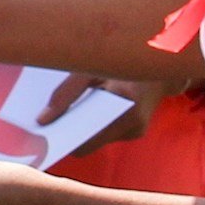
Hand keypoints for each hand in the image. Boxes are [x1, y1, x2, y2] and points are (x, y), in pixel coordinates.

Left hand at [36, 73, 180, 156]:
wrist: (161, 63)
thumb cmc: (122, 61)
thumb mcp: (91, 69)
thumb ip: (66, 93)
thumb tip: (43, 119)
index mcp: (124, 105)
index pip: (86, 141)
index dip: (64, 141)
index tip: (44, 136)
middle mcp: (134, 125)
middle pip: (91, 142)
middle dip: (71, 134)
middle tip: (48, 124)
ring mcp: (137, 131)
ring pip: (99, 139)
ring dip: (84, 128)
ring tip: (65, 115)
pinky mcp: (137, 131)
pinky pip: (108, 133)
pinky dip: (95, 124)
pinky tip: (86, 110)